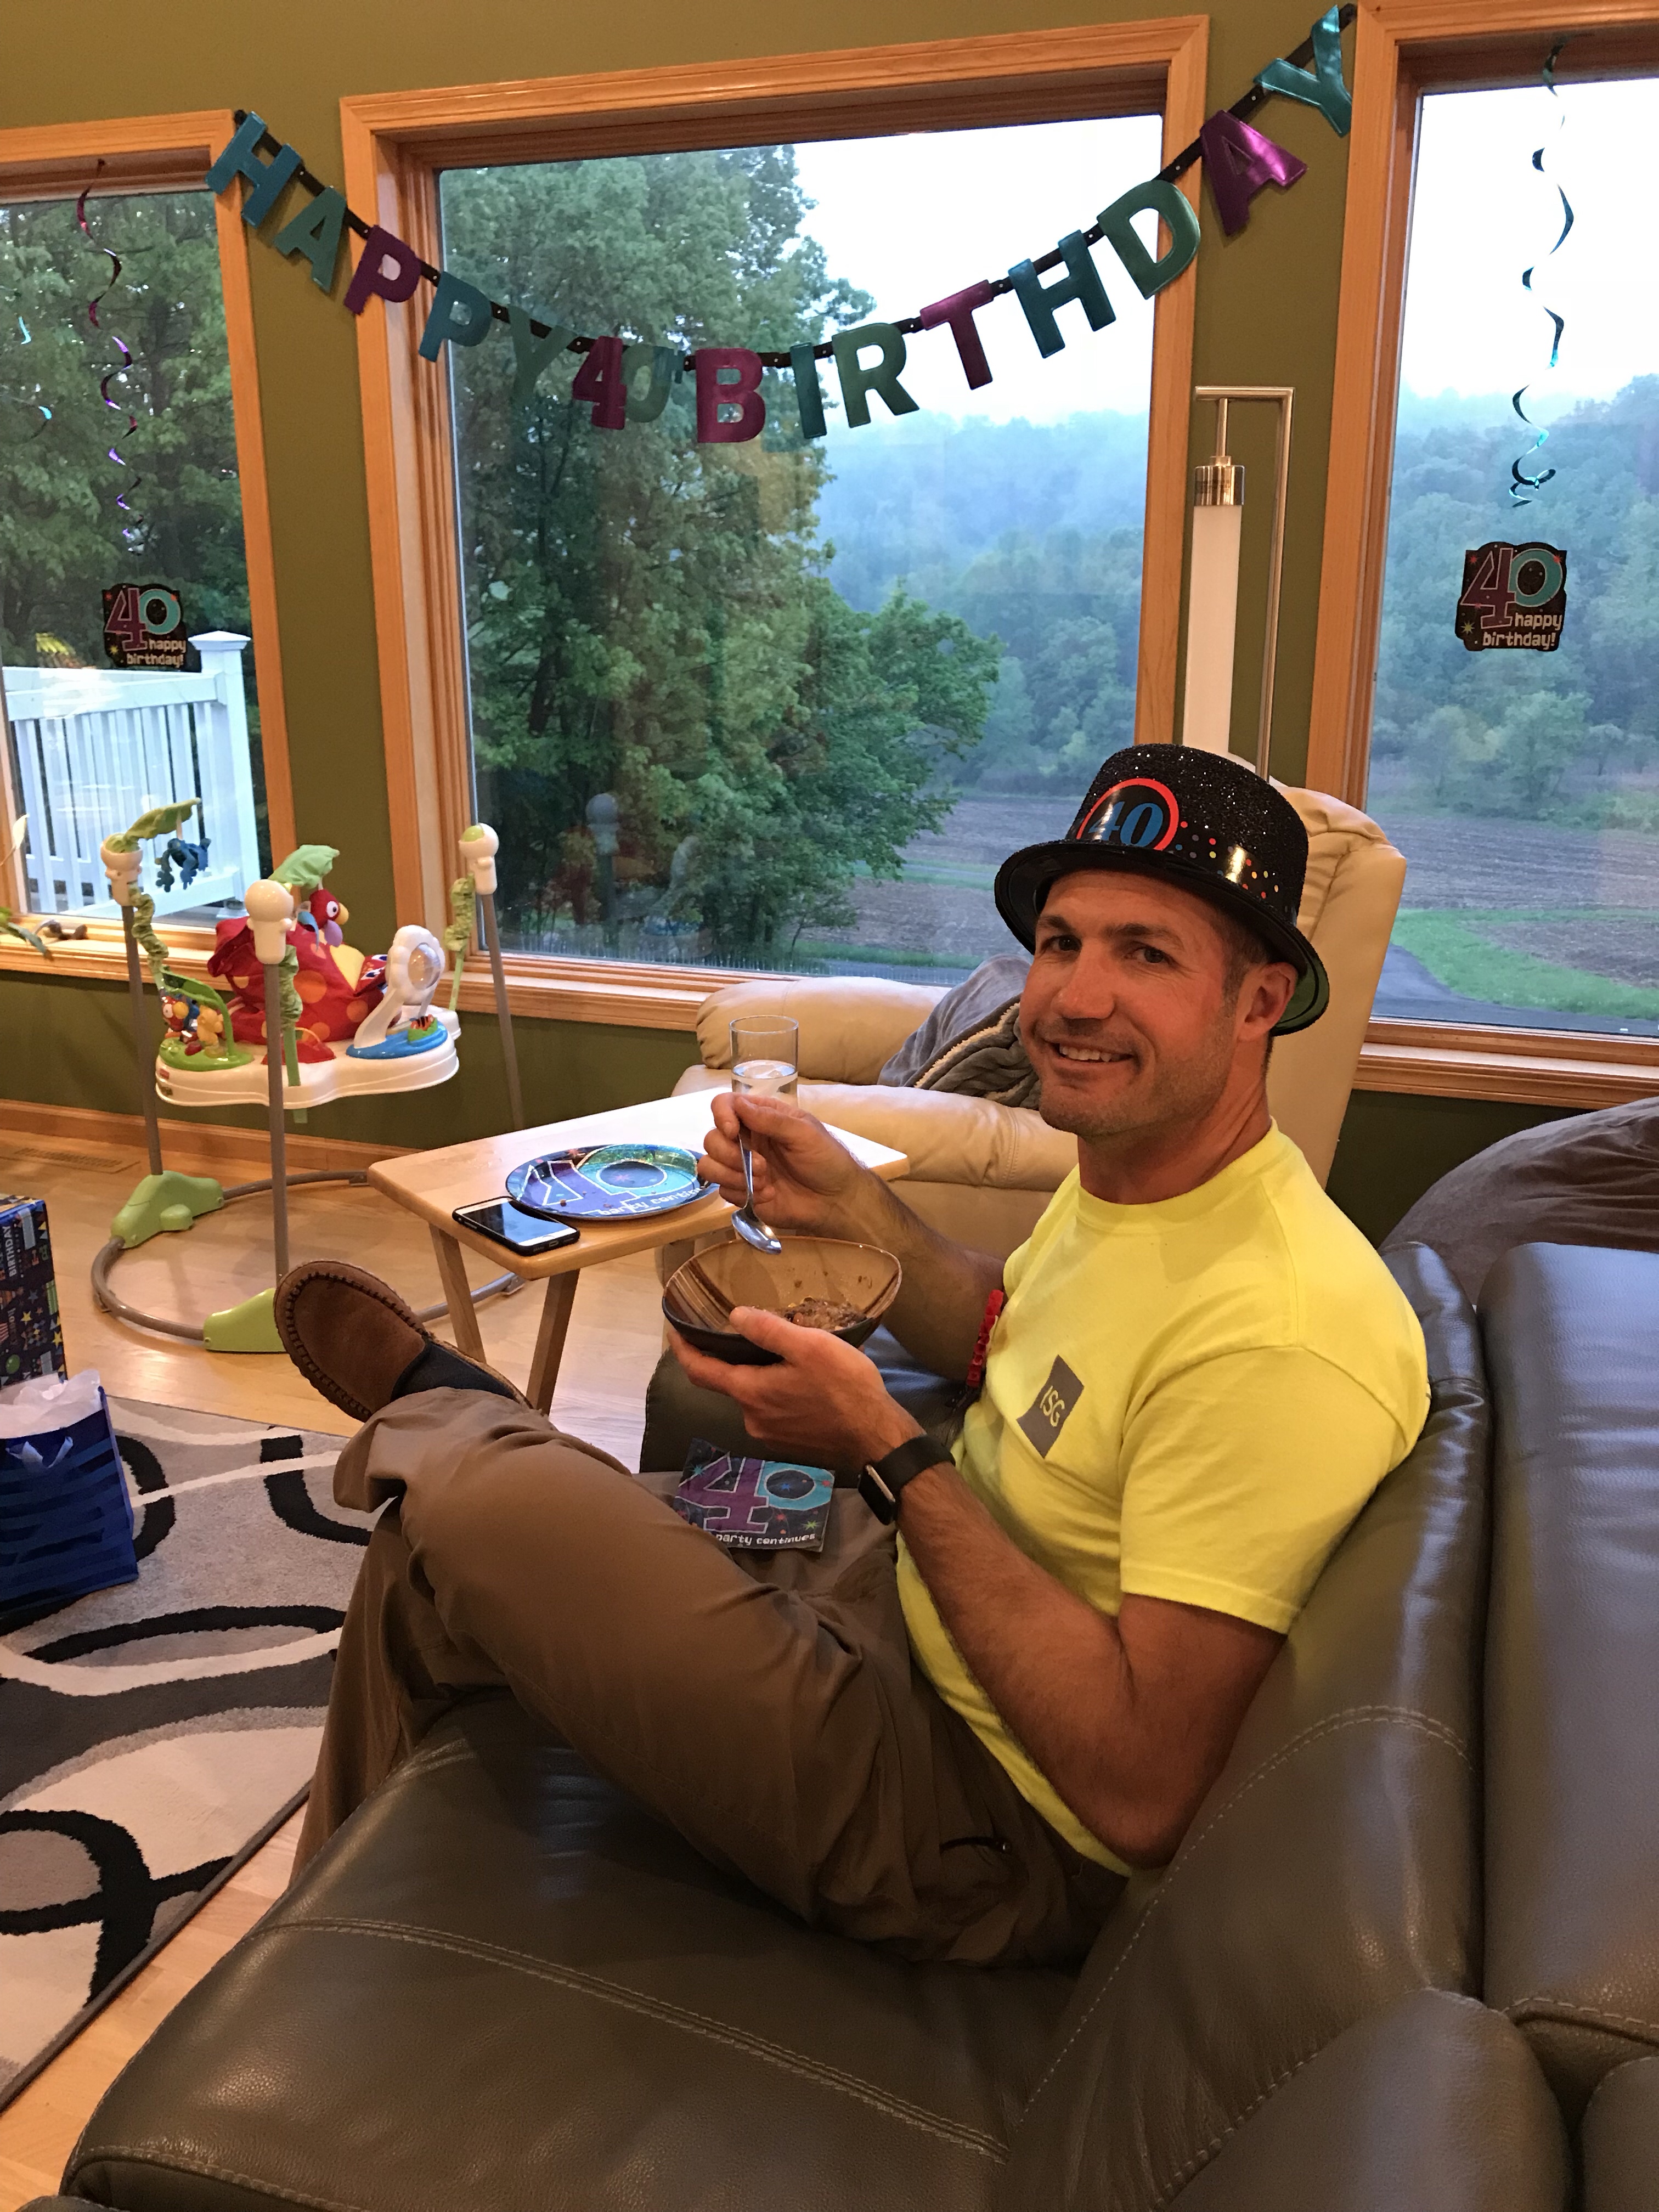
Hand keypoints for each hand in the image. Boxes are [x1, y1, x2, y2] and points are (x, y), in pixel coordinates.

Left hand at [669, 1308, 920, 1467]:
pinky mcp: (791, 1444)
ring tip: (785, 1356)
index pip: (700, 1371)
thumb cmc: (845, 1388)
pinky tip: (802, 1383)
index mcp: (750, 1392)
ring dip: (762, 1377)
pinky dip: (778, 1393)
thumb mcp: (810, 1347)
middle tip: (748, 1334)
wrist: (877, 1439)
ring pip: (755, 1398)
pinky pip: (774, 1411)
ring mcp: (771, 1435)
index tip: (674, 1330)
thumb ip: (769, 1331)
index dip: (683, 1349)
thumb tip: (734, 1316)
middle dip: (734, 1359)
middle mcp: (752, 1418)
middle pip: (730, 1384)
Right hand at [697, 1091, 872, 1237]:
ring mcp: (742, 1168)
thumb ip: (771, 1119)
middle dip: (729, 1154)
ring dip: (732, 1175)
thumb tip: (738, 1104)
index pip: (725, 1105)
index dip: (722, 1115)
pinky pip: (722, 1190)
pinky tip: (766, 1195)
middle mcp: (746, 1140)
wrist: (835, 1201)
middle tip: (762, 1166)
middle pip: (712, 1138)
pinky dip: (741, 1193)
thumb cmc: (826, 1160)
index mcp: (761, 1118)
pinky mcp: (742, 1192)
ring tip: (763, 1182)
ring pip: (710, 1165)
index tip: (732, 1131)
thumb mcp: (804, 1133)